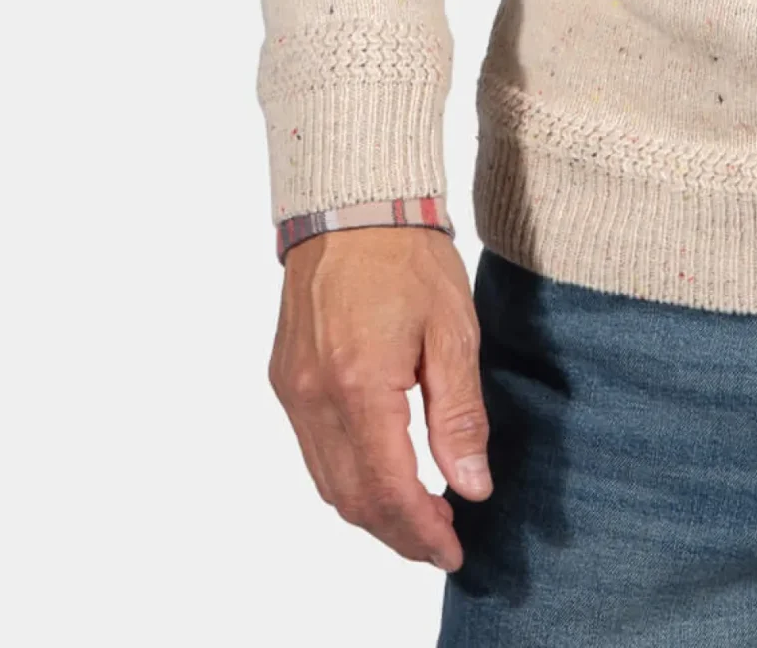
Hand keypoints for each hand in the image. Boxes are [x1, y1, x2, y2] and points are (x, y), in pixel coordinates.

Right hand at [269, 225, 491, 571]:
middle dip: (398, 533)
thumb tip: (471, 487)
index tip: (454, 552)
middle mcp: (315, 396)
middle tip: (442, 543)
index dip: (422, 532)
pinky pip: (313, 452)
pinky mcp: (285, 380)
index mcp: (360, 384)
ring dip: (372, 511)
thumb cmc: (408, 258)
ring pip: (328, 482)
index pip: (389, 488)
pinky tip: (383, 474)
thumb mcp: (453, 332)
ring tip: (420, 517)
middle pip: (352, 498)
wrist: (353, 204)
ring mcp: (293, 390)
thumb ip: (459, 416)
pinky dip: (348, 478)